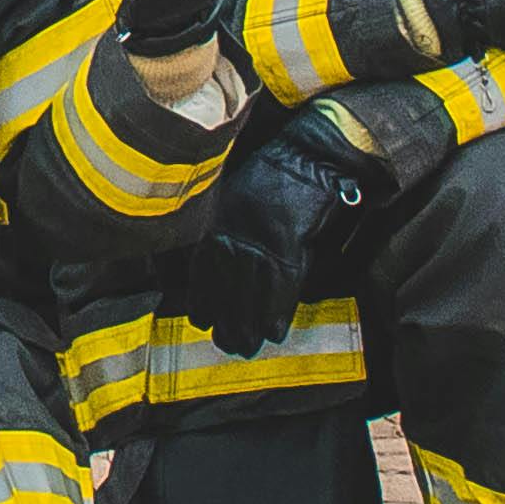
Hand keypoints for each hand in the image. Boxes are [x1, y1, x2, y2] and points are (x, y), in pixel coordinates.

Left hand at [169, 116, 374, 353]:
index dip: (202, 299)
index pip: (203, 271)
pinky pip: (283, 288)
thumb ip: (226, 230)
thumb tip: (216, 260)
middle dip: (225, 321)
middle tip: (225, 344)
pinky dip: (278, 312)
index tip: (200, 320)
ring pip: (251, 295)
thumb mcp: (234, 198)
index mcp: (219, 223)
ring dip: (248, 325)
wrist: (304, 156)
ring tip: (246, 347)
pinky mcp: (291, 246)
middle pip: (226, 289)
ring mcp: (263, 243)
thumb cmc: (271, 175)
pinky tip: (274, 333)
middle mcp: (235, 236)